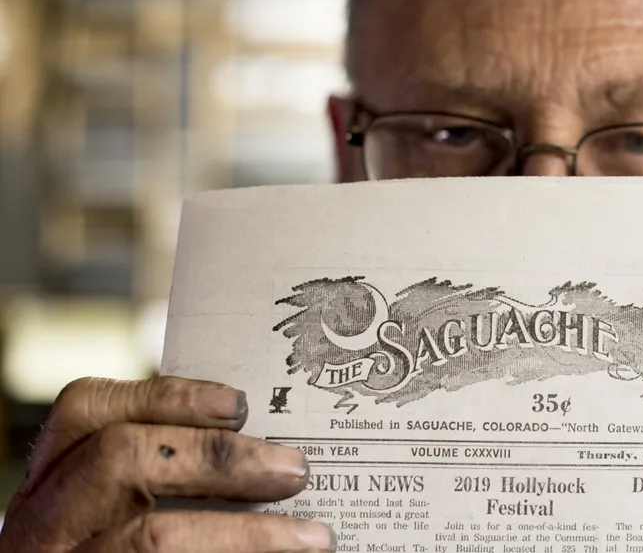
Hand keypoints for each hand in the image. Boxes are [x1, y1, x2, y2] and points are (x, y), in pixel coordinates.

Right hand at [0, 377, 334, 552]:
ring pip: (153, 535)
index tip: (239, 403)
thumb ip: (159, 472)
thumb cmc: (113, 551)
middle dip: (219, 455)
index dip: (167, 396)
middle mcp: (39, 524)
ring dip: (248, 532)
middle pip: (120, 457)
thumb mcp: (106, 511)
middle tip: (295, 469)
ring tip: (311, 537)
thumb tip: (263, 449)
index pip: (88, 409)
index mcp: (46, 484)